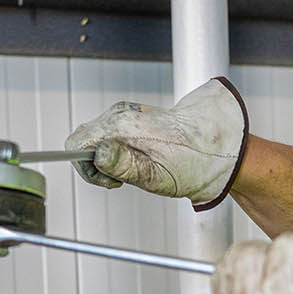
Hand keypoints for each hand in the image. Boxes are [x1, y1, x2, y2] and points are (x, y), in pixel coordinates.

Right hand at [64, 77, 248, 210]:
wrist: (215, 149)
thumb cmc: (191, 164)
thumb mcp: (155, 175)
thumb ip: (123, 166)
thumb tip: (98, 155)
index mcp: (122, 125)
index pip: (77, 141)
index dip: (84, 166)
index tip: (108, 180)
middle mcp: (121, 113)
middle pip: (84, 138)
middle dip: (95, 164)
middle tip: (122, 179)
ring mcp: (127, 113)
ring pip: (97, 138)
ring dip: (108, 159)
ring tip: (136, 170)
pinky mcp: (133, 118)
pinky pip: (111, 136)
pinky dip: (117, 152)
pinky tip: (139, 161)